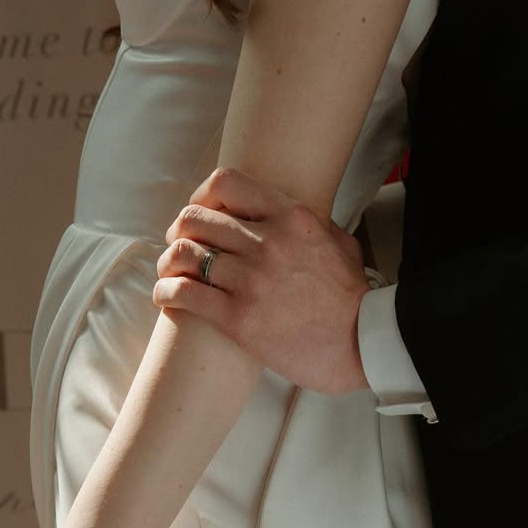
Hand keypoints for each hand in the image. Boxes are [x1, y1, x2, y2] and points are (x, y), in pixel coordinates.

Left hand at [152, 167, 370, 393]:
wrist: (362, 343)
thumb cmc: (352, 298)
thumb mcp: (338, 243)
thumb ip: (308, 224)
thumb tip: (287, 218)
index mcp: (290, 217)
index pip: (226, 183)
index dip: (202, 195)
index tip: (200, 212)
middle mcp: (267, 242)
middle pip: (195, 218)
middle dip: (180, 231)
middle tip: (181, 247)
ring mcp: (250, 280)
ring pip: (183, 254)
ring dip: (169, 263)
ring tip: (170, 274)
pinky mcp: (238, 318)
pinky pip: (184, 294)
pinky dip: (166, 293)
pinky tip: (166, 297)